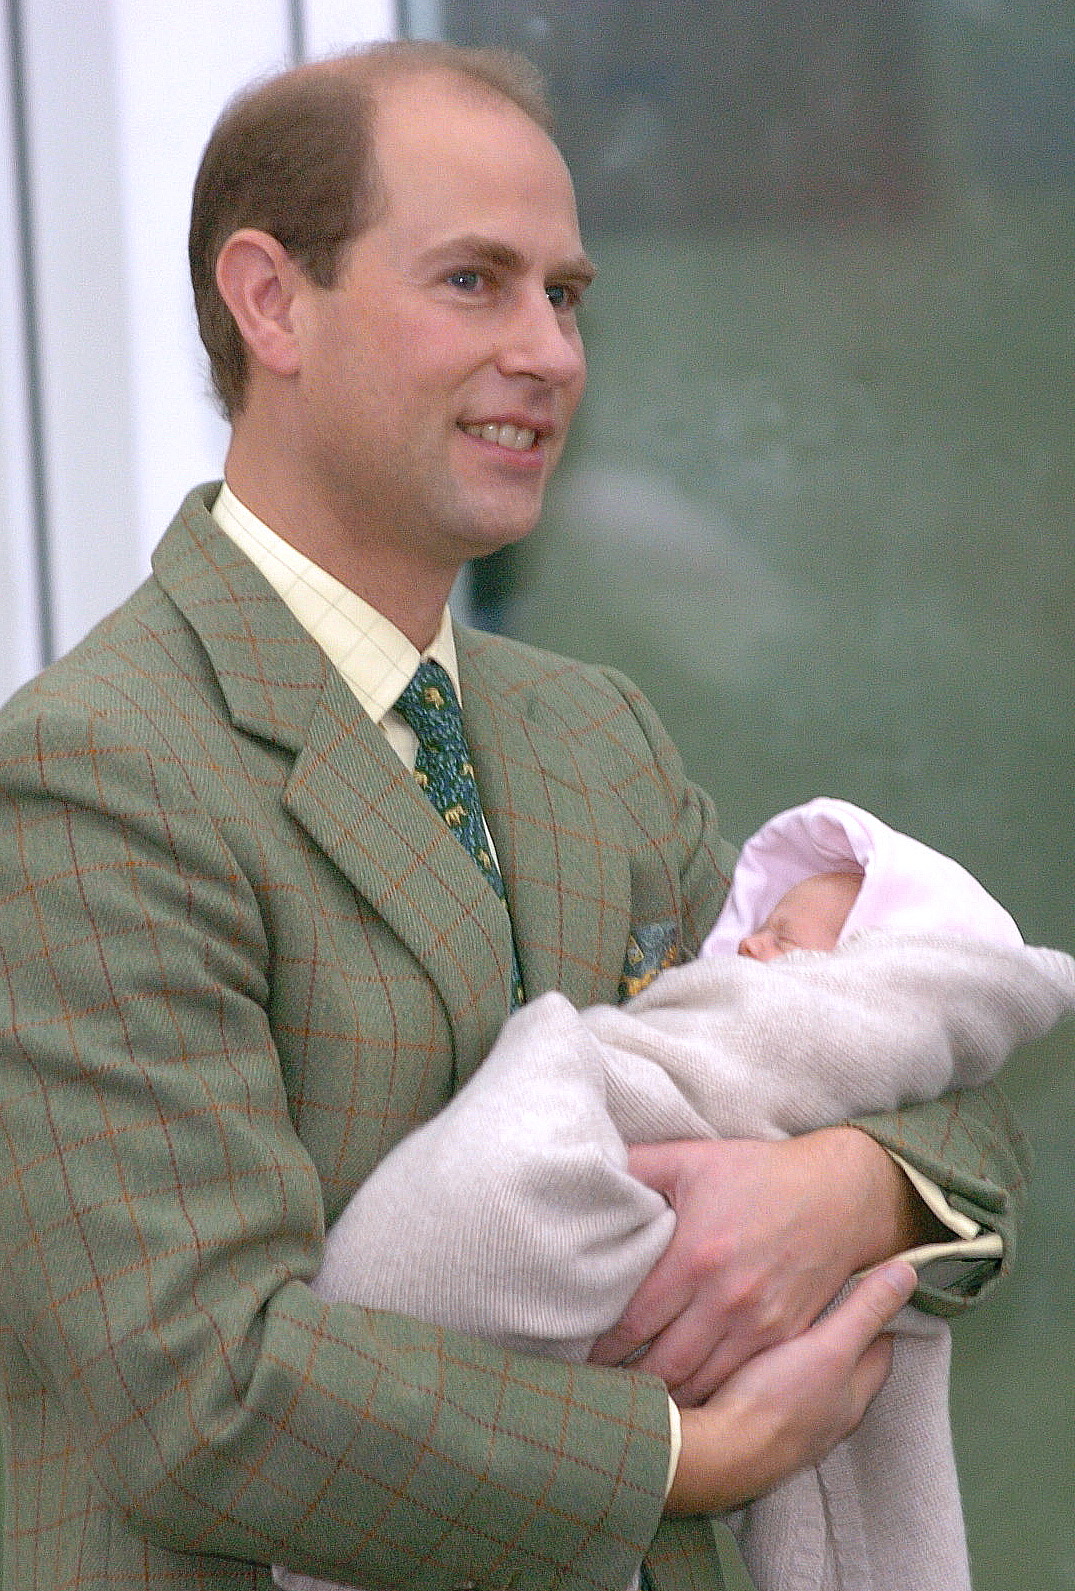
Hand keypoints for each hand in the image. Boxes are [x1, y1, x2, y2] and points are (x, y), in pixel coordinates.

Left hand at [589, 1129, 924, 1404]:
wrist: (839, 1195)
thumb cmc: (758, 1173)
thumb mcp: (692, 1157)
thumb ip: (637, 1165)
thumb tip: (588, 1168)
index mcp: (693, 1257)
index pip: (632, 1322)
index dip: (601, 1347)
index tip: (577, 1359)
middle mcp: (724, 1299)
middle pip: (662, 1365)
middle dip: (628, 1385)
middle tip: (599, 1393)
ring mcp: (758, 1324)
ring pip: (700, 1382)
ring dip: (667, 1400)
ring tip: (636, 1407)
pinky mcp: (784, 1337)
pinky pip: (737, 1380)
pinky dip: (709, 1395)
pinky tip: (685, 1402)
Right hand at [666, 1259, 917, 1513]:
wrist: (720, 1454)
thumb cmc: (778, 1400)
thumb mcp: (829, 1347)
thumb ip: (864, 1311)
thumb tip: (908, 1272)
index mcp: (852, 1396)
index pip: (880, 1352)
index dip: (879, 1320)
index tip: (872, 1289)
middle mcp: (828, 1418)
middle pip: (848, 1372)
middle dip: (845, 1339)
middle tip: (833, 1302)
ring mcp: (794, 1429)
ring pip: (812, 1386)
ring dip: (808, 1360)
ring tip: (793, 1326)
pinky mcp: (758, 1431)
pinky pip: (776, 1396)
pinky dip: (775, 1376)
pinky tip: (756, 1363)